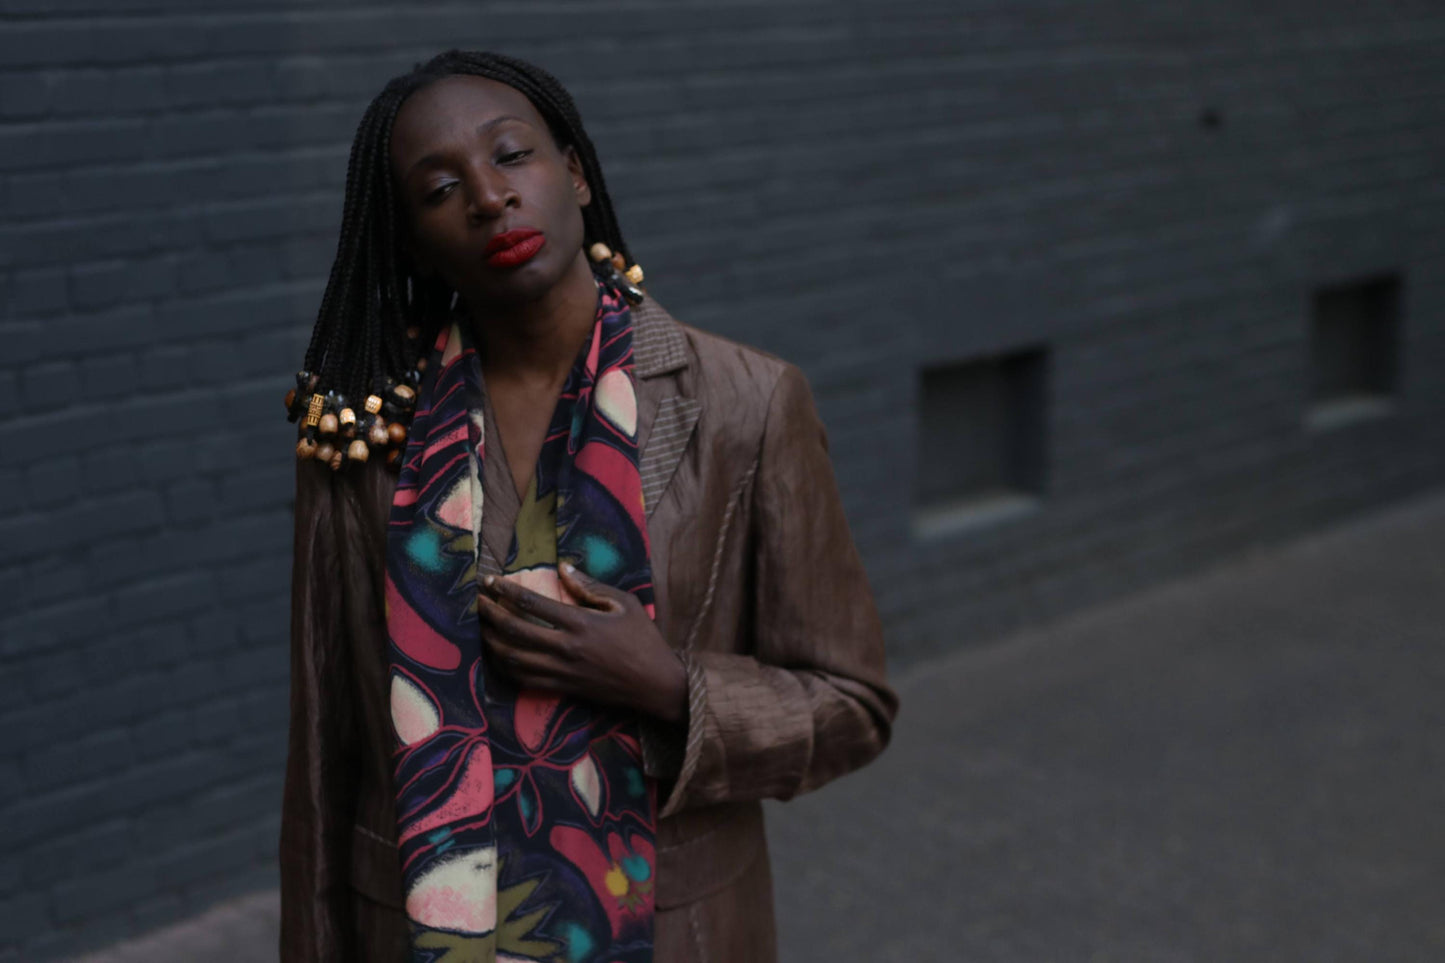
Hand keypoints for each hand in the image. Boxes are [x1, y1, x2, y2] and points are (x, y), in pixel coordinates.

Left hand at [477, 563, 687, 722]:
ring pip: (514, 658)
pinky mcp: (563, 688)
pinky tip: (497, 656)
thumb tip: (562, 567)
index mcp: (581, 623)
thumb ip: (590, 586)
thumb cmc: (643, 639)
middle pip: (514, 630)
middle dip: (490, 614)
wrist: (655, 683)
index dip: (506, 591)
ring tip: (480, 628)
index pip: (533, 603)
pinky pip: (525, 680)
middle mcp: (566, 648)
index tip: (491, 581)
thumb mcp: (624, 603)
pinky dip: (505, 668)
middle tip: (476, 602)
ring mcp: (562, 671)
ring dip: (491, 642)